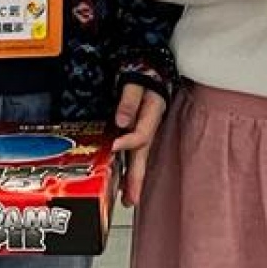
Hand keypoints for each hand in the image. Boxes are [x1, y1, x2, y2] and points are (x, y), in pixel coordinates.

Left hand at [113, 83, 167, 207]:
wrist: (151, 67)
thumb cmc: (142, 72)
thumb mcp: (135, 80)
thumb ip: (130, 99)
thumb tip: (122, 121)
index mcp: (152, 112)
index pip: (141, 133)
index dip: (128, 141)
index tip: (114, 147)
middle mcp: (150, 125)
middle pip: (143, 154)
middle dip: (136, 178)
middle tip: (130, 200)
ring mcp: (146, 129)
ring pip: (140, 157)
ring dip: (134, 178)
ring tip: (128, 199)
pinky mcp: (140, 130)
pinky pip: (136, 151)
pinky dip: (130, 167)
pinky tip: (124, 180)